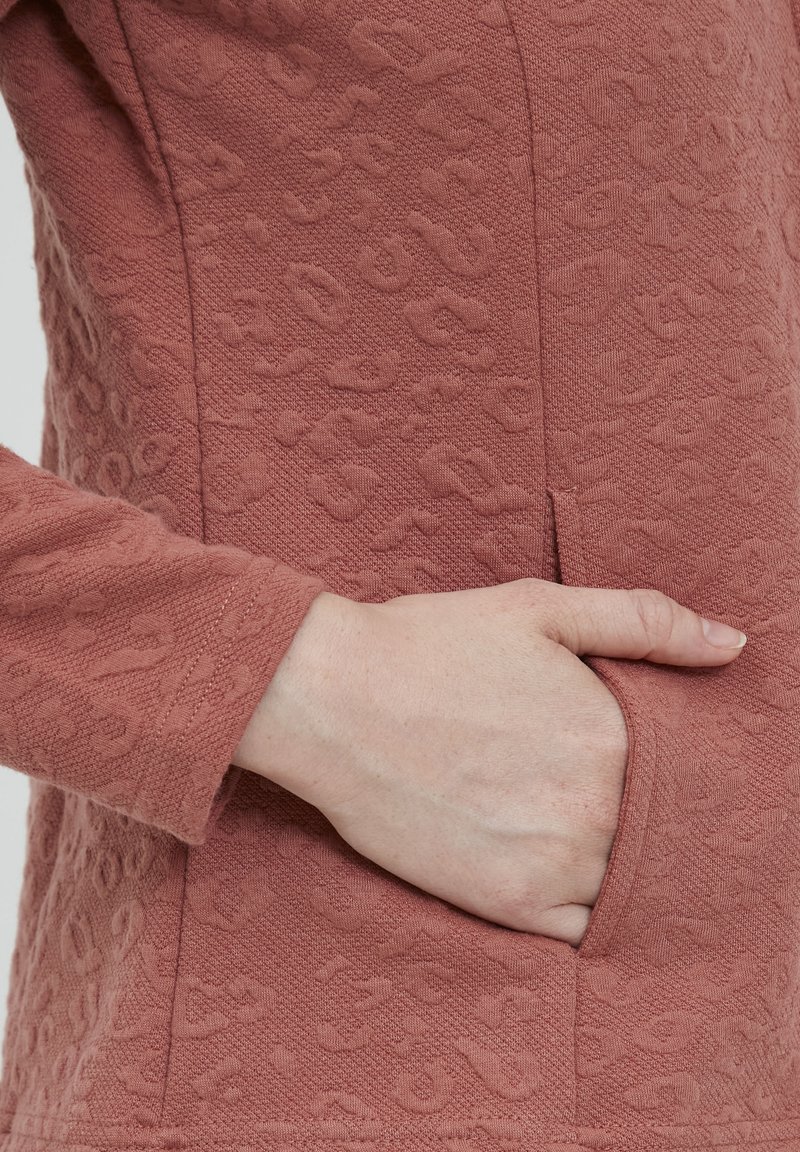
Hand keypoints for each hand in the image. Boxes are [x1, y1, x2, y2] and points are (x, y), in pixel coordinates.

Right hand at [234, 580, 745, 945]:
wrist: (330, 699)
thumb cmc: (431, 644)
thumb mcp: (540, 609)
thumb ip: (645, 623)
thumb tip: (734, 645)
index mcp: (614, 737)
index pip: (684, 771)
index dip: (665, 763)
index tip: (630, 752)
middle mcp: (595, 810)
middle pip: (656, 828)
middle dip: (639, 808)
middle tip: (584, 781)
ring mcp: (552, 866)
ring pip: (625, 879)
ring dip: (613, 856)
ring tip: (564, 816)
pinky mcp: (505, 905)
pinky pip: (581, 929)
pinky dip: (582, 905)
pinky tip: (553, 865)